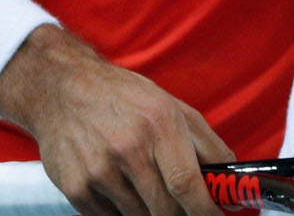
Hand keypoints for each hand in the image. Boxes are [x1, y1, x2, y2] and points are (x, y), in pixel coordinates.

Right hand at [0, 25, 233, 215]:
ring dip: (151, 213)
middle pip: (165, 209)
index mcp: (158, 125)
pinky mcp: (75, 189)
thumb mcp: (171, 106)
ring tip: (149, 190)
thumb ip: (207, 144)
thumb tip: (231, 180)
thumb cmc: (124, 98)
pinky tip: (122, 190)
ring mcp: (98, 172)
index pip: (186, 183)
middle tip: (185, 208)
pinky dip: (123, 213)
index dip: (204, 210)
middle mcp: (127, 149)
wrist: (62, 90)